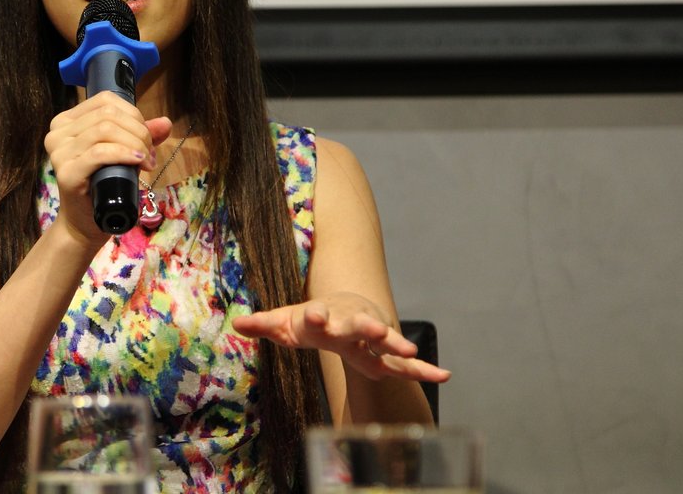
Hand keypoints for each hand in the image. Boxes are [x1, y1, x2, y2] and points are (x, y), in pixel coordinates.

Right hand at [44, 92, 171, 242]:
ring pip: (104, 130)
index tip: (147, 138)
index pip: (105, 101)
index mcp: (67, 121)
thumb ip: (141, 135)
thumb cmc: (103, 185)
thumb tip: (166, 122)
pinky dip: (123, 153)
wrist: (85, 222)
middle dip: (138, 132)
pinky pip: (99, 153)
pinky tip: (138, 161)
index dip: (133, 115)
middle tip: (150, 154)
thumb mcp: (123, 153)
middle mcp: (57, 132)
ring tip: (146, 161)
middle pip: (108, 115)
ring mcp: (59, 152)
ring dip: (135, 143)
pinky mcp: (66, 172)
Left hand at [232, 292, 450, 382]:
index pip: (319, 317)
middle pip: (357, 326)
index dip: (316, 316)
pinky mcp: (387, 353)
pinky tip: (445, 375)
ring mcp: (372, 337)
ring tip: (408, 349)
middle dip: (364, 328)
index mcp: (325, 318)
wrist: (345, 306)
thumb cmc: (311, 320)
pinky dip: (425, 369)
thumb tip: (237, 324)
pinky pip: (408, 364)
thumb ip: (264, 324)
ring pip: (386, 341)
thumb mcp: (285, 322)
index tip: (314, 314)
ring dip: (396, 343)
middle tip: (372, 329)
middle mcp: (351, 324)